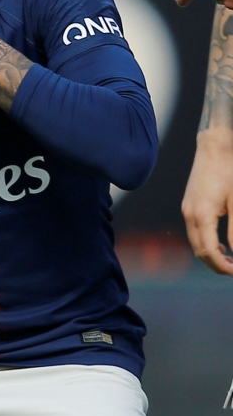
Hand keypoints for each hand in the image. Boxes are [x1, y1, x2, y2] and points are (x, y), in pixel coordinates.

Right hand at [182, 132, 232, 275]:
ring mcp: (187, 209)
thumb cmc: (229, 171)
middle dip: (216, 265)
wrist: (214, 147)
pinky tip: (222, 244)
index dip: (224, 267)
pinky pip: (195, 232)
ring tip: (230, 260)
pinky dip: (206, 243)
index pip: (209, 252)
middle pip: (199, 250)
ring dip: (210, 255)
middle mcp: (190, 214)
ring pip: (195, 242)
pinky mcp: (189, 205)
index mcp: (202, 215)